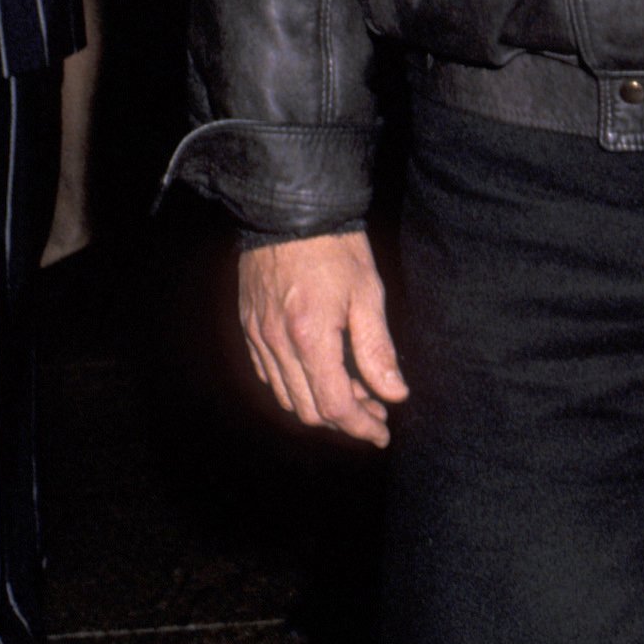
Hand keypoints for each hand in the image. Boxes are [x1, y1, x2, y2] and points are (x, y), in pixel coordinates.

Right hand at [238, 232, 409, 444]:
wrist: (289, 210)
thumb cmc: (335, 248)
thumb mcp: (368, 294)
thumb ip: (378, 350)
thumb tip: (395, 393)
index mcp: (310, 338)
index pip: (335, 405)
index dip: (361, 427)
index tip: (382, 433)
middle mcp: (277, 344)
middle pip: (309, 409)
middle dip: (345, 420)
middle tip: (376, 412)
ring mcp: (258, 337)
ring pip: (287, 396)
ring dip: (321, 406)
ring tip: (355, 395)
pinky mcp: (249, 327)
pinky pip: (269, 375)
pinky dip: (296, 387)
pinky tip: (320, 376)